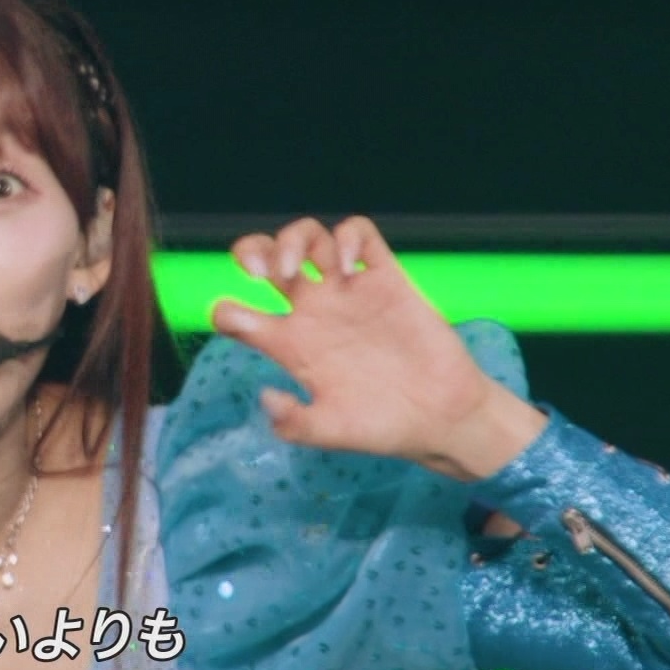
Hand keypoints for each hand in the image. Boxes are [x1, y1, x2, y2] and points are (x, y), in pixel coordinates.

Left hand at [213, 216, 544, 478]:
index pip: (241, 315)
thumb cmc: (383, 426)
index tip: (234, 317)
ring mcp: (348, 292)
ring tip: (294, 268)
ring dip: (293, 240)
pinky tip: (348, 267)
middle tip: (256, 272)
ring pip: (309, 239)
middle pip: (266, 259)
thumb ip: (295, 423)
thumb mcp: (332, 432)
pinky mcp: (386, 280)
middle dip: (251, 252)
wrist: (443, 418)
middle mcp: (314, 311)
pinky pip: (362, 237)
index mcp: (291, 344)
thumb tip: (266, 397)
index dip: (226, 311)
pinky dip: (348, 238)